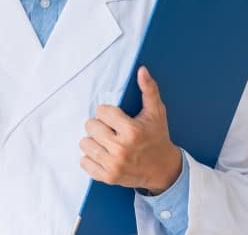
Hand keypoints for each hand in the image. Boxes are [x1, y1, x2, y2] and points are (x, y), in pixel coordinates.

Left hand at [80, 66, 182, 193]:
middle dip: (99, 126)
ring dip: (93, 141)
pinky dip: (91, 159)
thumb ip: (149, 90)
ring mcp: (114, 165)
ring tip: (106, 142)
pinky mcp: (108, 177)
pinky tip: (103, 155)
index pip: (101, 111)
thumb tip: (141, 70)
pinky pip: (84, 163)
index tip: (116, 118)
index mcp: (132, 131)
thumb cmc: (157, 137)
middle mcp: (121, 149)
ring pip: (84, 144)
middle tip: (111, 131)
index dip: (108, 113)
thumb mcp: (157, 112)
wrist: (163, 169)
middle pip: (90, 126)